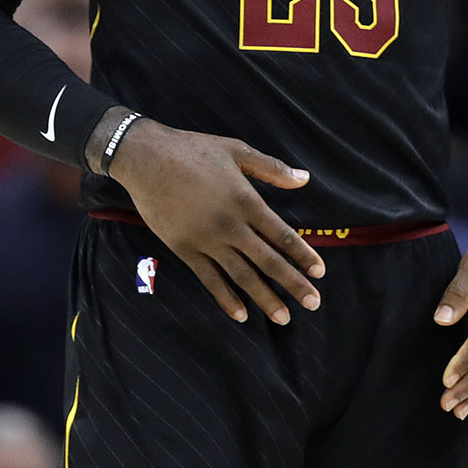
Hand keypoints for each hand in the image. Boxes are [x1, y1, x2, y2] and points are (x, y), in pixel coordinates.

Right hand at [110, 120, 324, 324]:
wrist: (148, 158)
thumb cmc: (194, 149)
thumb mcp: (237, 151)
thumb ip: (272, 168)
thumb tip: (305, 178)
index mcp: (246, 201)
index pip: (282, 235)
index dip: (303, 255)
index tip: (320, 272)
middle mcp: (230, 226)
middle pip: (268, 261)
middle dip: (293, 284)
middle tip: (314, 303)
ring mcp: (207, 240)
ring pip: (242, 276)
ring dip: (264, 298)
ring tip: (283, 318)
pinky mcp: (185, 249)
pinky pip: (210, 280)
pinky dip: (226, 298)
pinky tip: (241, 314)